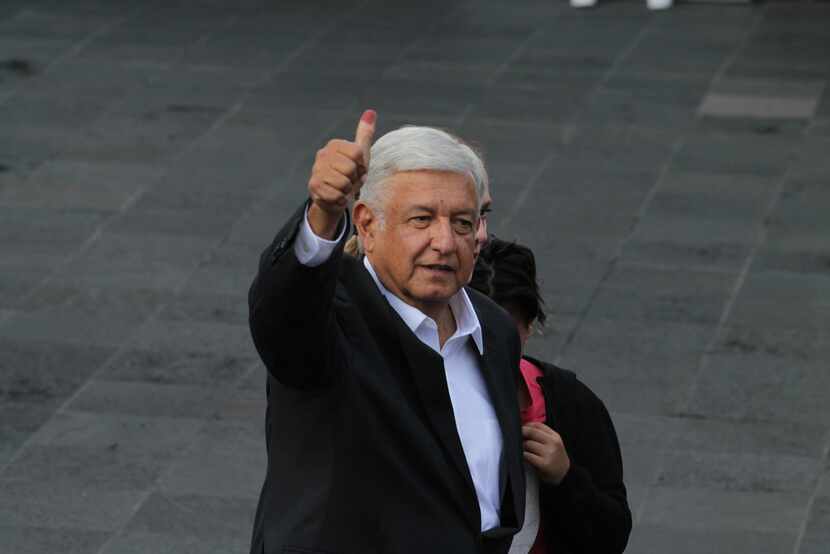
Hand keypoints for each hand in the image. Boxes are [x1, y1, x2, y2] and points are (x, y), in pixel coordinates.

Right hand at [307, 109, 375, 238]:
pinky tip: (336, 196)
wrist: (334, 198)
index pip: (358, 153)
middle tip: (350, 181)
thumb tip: (371, 112)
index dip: (362, 165)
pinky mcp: (314, 186)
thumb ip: (365, 134)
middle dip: (354, 179)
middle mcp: (322, 154)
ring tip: (343, 188)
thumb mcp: (360, 155)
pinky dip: (340, 199)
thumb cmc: (348, 175)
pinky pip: (336, 195)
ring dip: (347, 191)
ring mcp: (316, 170)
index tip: (358, 169)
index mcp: (335, 145)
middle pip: (351, 168)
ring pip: (343, 183)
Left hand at [522, 422, 570, 484]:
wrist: (563, 473)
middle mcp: (553, 443)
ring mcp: (549, 453)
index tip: (521, 428)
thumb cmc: (554, 457)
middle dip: (522, 434)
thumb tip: (524, 426)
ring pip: (528, 444)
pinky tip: (524, 457)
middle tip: (516, 437)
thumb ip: (541, 434)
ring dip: (522, 446)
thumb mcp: (553, 443)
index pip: (537, 425)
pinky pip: (527, 455)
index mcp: (555, 436)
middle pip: (531, 432)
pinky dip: (523, 455)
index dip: (526, 425)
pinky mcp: (544, 464)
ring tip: (522, 449)